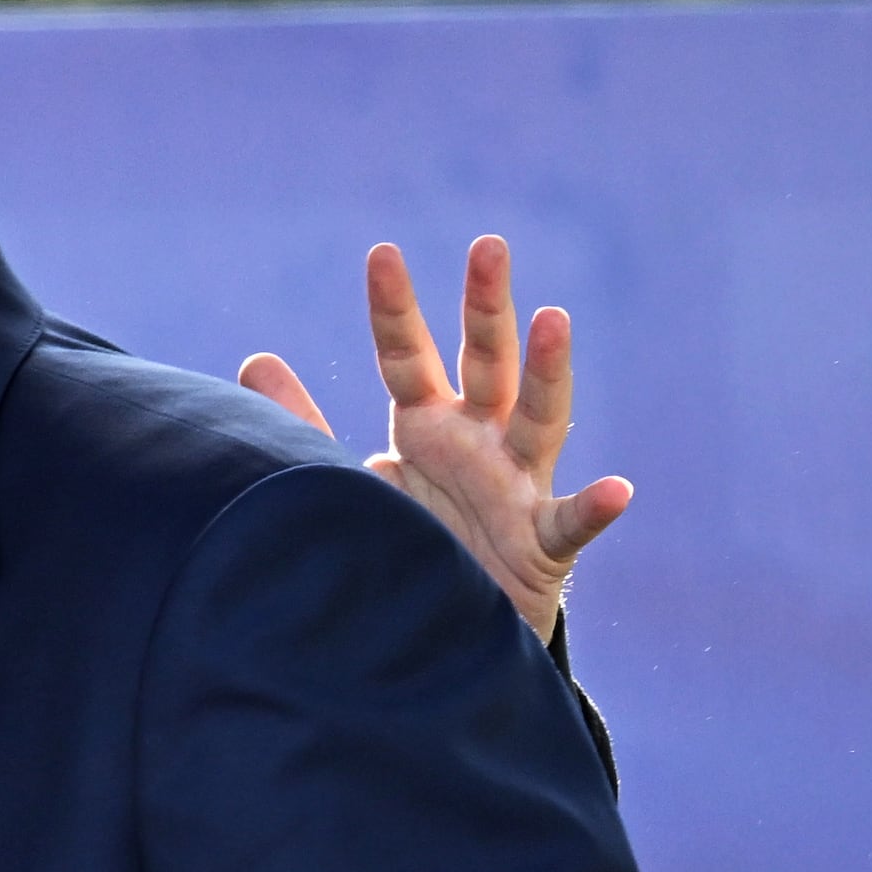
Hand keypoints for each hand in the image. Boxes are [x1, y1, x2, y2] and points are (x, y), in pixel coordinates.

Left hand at [241, 237, 630, 639]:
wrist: (446, 625)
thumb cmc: (406, 537)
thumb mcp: (352, 476)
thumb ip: (302, 423)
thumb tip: (255, 360)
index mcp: (427, 424)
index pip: (407, 356)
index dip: (394, 307)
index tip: (383, 252)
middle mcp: (478, 442)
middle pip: (486, 362)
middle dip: (486, 305)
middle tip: (488, 245)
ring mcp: (516, 487)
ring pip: (539, 418)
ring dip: (549, 369)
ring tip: (554, 319)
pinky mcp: (541, 545)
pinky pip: (571, 523)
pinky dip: (596, 508)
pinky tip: (617, 490)